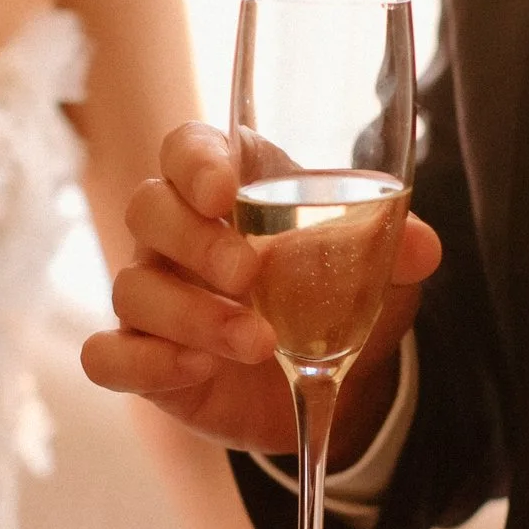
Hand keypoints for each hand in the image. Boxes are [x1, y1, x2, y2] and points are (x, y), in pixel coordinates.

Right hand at [81, 122, 440, 454]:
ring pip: (132, 288)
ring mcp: (153, 296)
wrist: (334, 380)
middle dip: (196, 242)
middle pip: (147, 209)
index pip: (185, 148)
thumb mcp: (380, 271)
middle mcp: (177, 233)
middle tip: (250, 274)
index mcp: (228, 185)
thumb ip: (394, 250)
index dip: (194, 163)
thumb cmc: (339, 295)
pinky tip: (195, 370)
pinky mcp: (143, 358)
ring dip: (192, 316)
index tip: (225, 191)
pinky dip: (143, 363)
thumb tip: (423, 247)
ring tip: (258, 344)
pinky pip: (105, 356)